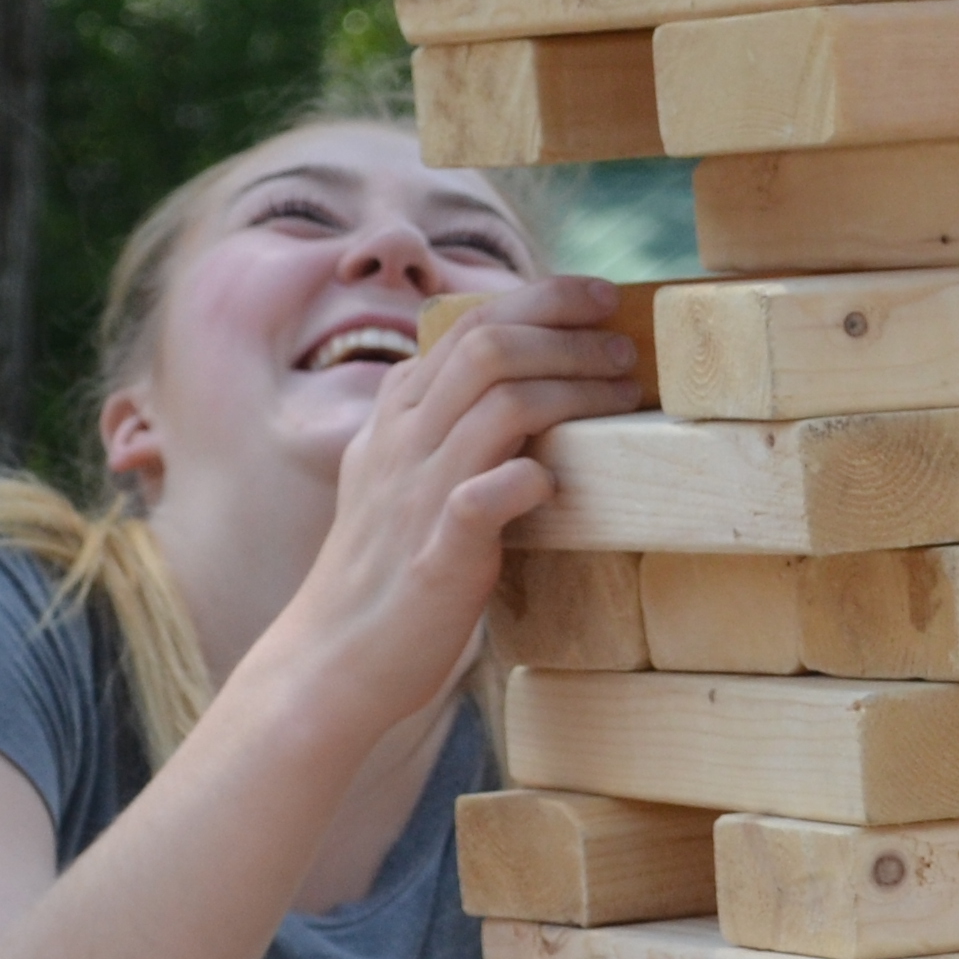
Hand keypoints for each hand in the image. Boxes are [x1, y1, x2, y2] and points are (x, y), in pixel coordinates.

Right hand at [249, 282, 643, 741]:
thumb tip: (511, 386)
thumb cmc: (388, 571)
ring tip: (623, 398)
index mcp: (397, 416)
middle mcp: (404, 441)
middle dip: (567, 333)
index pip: (469, 325)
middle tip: (624, 349)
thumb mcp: (400, 477)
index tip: (598, 300)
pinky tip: (559, 484)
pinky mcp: (437, 554)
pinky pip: (486, 496)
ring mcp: (418, 494)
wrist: (333, 659)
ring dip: (573, 390)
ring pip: (501, 404)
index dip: (541, 300)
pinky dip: (531, 479)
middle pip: (490, 346)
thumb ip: (441, 427)